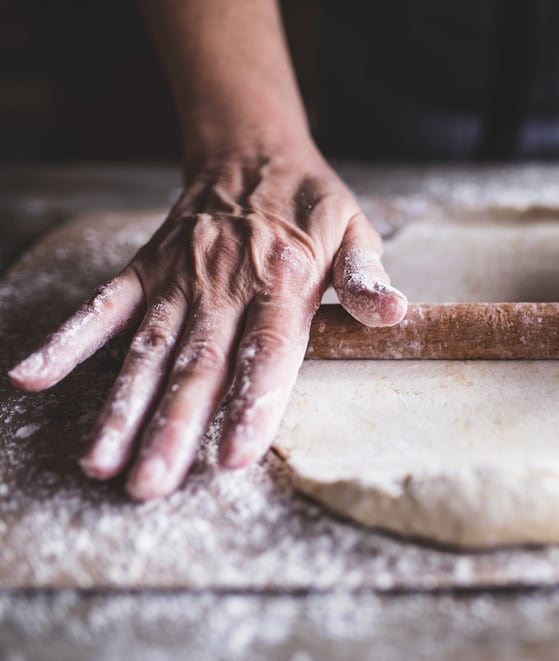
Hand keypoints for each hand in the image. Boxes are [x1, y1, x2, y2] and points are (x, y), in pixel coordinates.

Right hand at [8, 141, 406, 498]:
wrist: (253, 150)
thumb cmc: (312, 207)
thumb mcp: (356, 233)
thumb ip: (367, 279)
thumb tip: (397, 316)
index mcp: (283, 281)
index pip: (267, 353)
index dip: (251, 405)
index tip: (231, 457)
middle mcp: (225, 284)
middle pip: (197, 366)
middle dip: (172, 429)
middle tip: (150, 487)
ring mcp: (178, 278)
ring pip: (145, 350)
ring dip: (120, 407)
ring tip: (100, 462)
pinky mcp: (146, 268)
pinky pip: (102, 306)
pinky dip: (67, 340)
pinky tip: (31, 378)